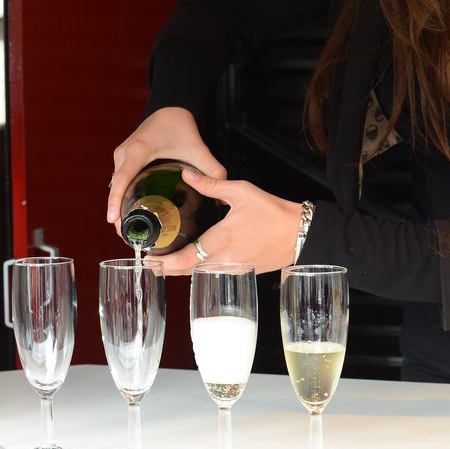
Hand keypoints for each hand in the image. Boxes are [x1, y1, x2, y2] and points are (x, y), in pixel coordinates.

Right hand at [106, 107, 227, 226]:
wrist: (169, 107)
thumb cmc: (179, 125)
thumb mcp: (198, 148)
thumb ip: (212, 171)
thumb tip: (221, 199)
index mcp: (139, 151)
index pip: (123, 179)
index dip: (115, 200)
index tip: (114, 221)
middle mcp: (124, 154)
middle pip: (116, 188)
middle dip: (117, 213)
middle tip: (127, 238)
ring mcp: (121, 156)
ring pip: (116, 187)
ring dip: (118, 207)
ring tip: (127, 232)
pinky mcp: (123, 159)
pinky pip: (119, 181)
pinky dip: (121, 198)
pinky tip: (129, 214)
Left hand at [150, 166, 302, 276]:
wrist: (301, 233)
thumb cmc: (273, 211)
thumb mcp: (241, 191)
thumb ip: (210, 185)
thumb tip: (186, 173)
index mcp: (221, 239)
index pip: (185, 259)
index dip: (164, 263)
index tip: (148, 259)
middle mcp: (225, 259)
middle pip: (187, 272)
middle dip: (166, 270)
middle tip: (149, 263)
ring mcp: (234, 268)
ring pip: (201, 275)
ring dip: (181, 272)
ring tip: (164, 264)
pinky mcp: (243, 272)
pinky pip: (215, 275)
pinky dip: (200, 272)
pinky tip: (192, 264)